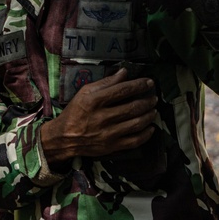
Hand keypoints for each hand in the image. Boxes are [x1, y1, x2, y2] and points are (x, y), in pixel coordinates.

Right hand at [40, 68, 156, 163]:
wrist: (64, 137)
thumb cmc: (75, 112)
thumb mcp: (84, 92)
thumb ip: (105, 82)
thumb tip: (124, 73)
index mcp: (93, 101)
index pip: (122, 90)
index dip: (138, 85)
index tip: (149, 82)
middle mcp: (101, 117)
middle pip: (132, 108)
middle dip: (147, 101)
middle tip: (154, 98)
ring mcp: (108, 133)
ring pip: (136, 124)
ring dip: (149, 116)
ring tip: (153, 110)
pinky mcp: (111, 147)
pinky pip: (134, 141)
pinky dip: (146, 134)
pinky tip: (151, 128)